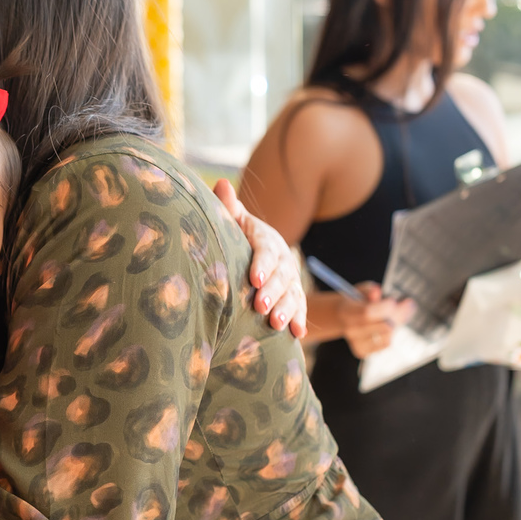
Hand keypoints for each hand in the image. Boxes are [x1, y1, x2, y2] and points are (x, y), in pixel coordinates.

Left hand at [213, 180, 307, 337]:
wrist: (255, 251)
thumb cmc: (238, 236)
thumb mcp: (234, 222)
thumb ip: (228, 209)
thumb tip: (220, 184)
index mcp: (267, 240)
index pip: (266, 250)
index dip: (262, 264)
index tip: (253, 279)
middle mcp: (283, 259)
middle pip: (281, 275)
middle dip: (273, 291)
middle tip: (261, 306)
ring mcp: (291, 278)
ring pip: (293, 294)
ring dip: (287, 309)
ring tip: (275, 324)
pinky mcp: (294, 295)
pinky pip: (301, 307)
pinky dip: (299, 320)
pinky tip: (296, 334)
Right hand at [340, 282, 415, 358]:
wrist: (342, 316)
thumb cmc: (356, 301)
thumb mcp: (361, 291)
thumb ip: (370, 290)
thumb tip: (377, 290)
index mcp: (347, 312)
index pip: (368, 313)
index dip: (386, 307)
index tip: (393, 300)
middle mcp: (350, 330)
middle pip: (385, 326)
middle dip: (398, 314)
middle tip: (404, 305)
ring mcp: (356, 342)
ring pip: (387, 335)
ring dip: (395, 324)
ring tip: (392, 316)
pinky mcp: (361, 351)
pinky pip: (385, 344)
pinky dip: (389, 335)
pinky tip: (385, 328)